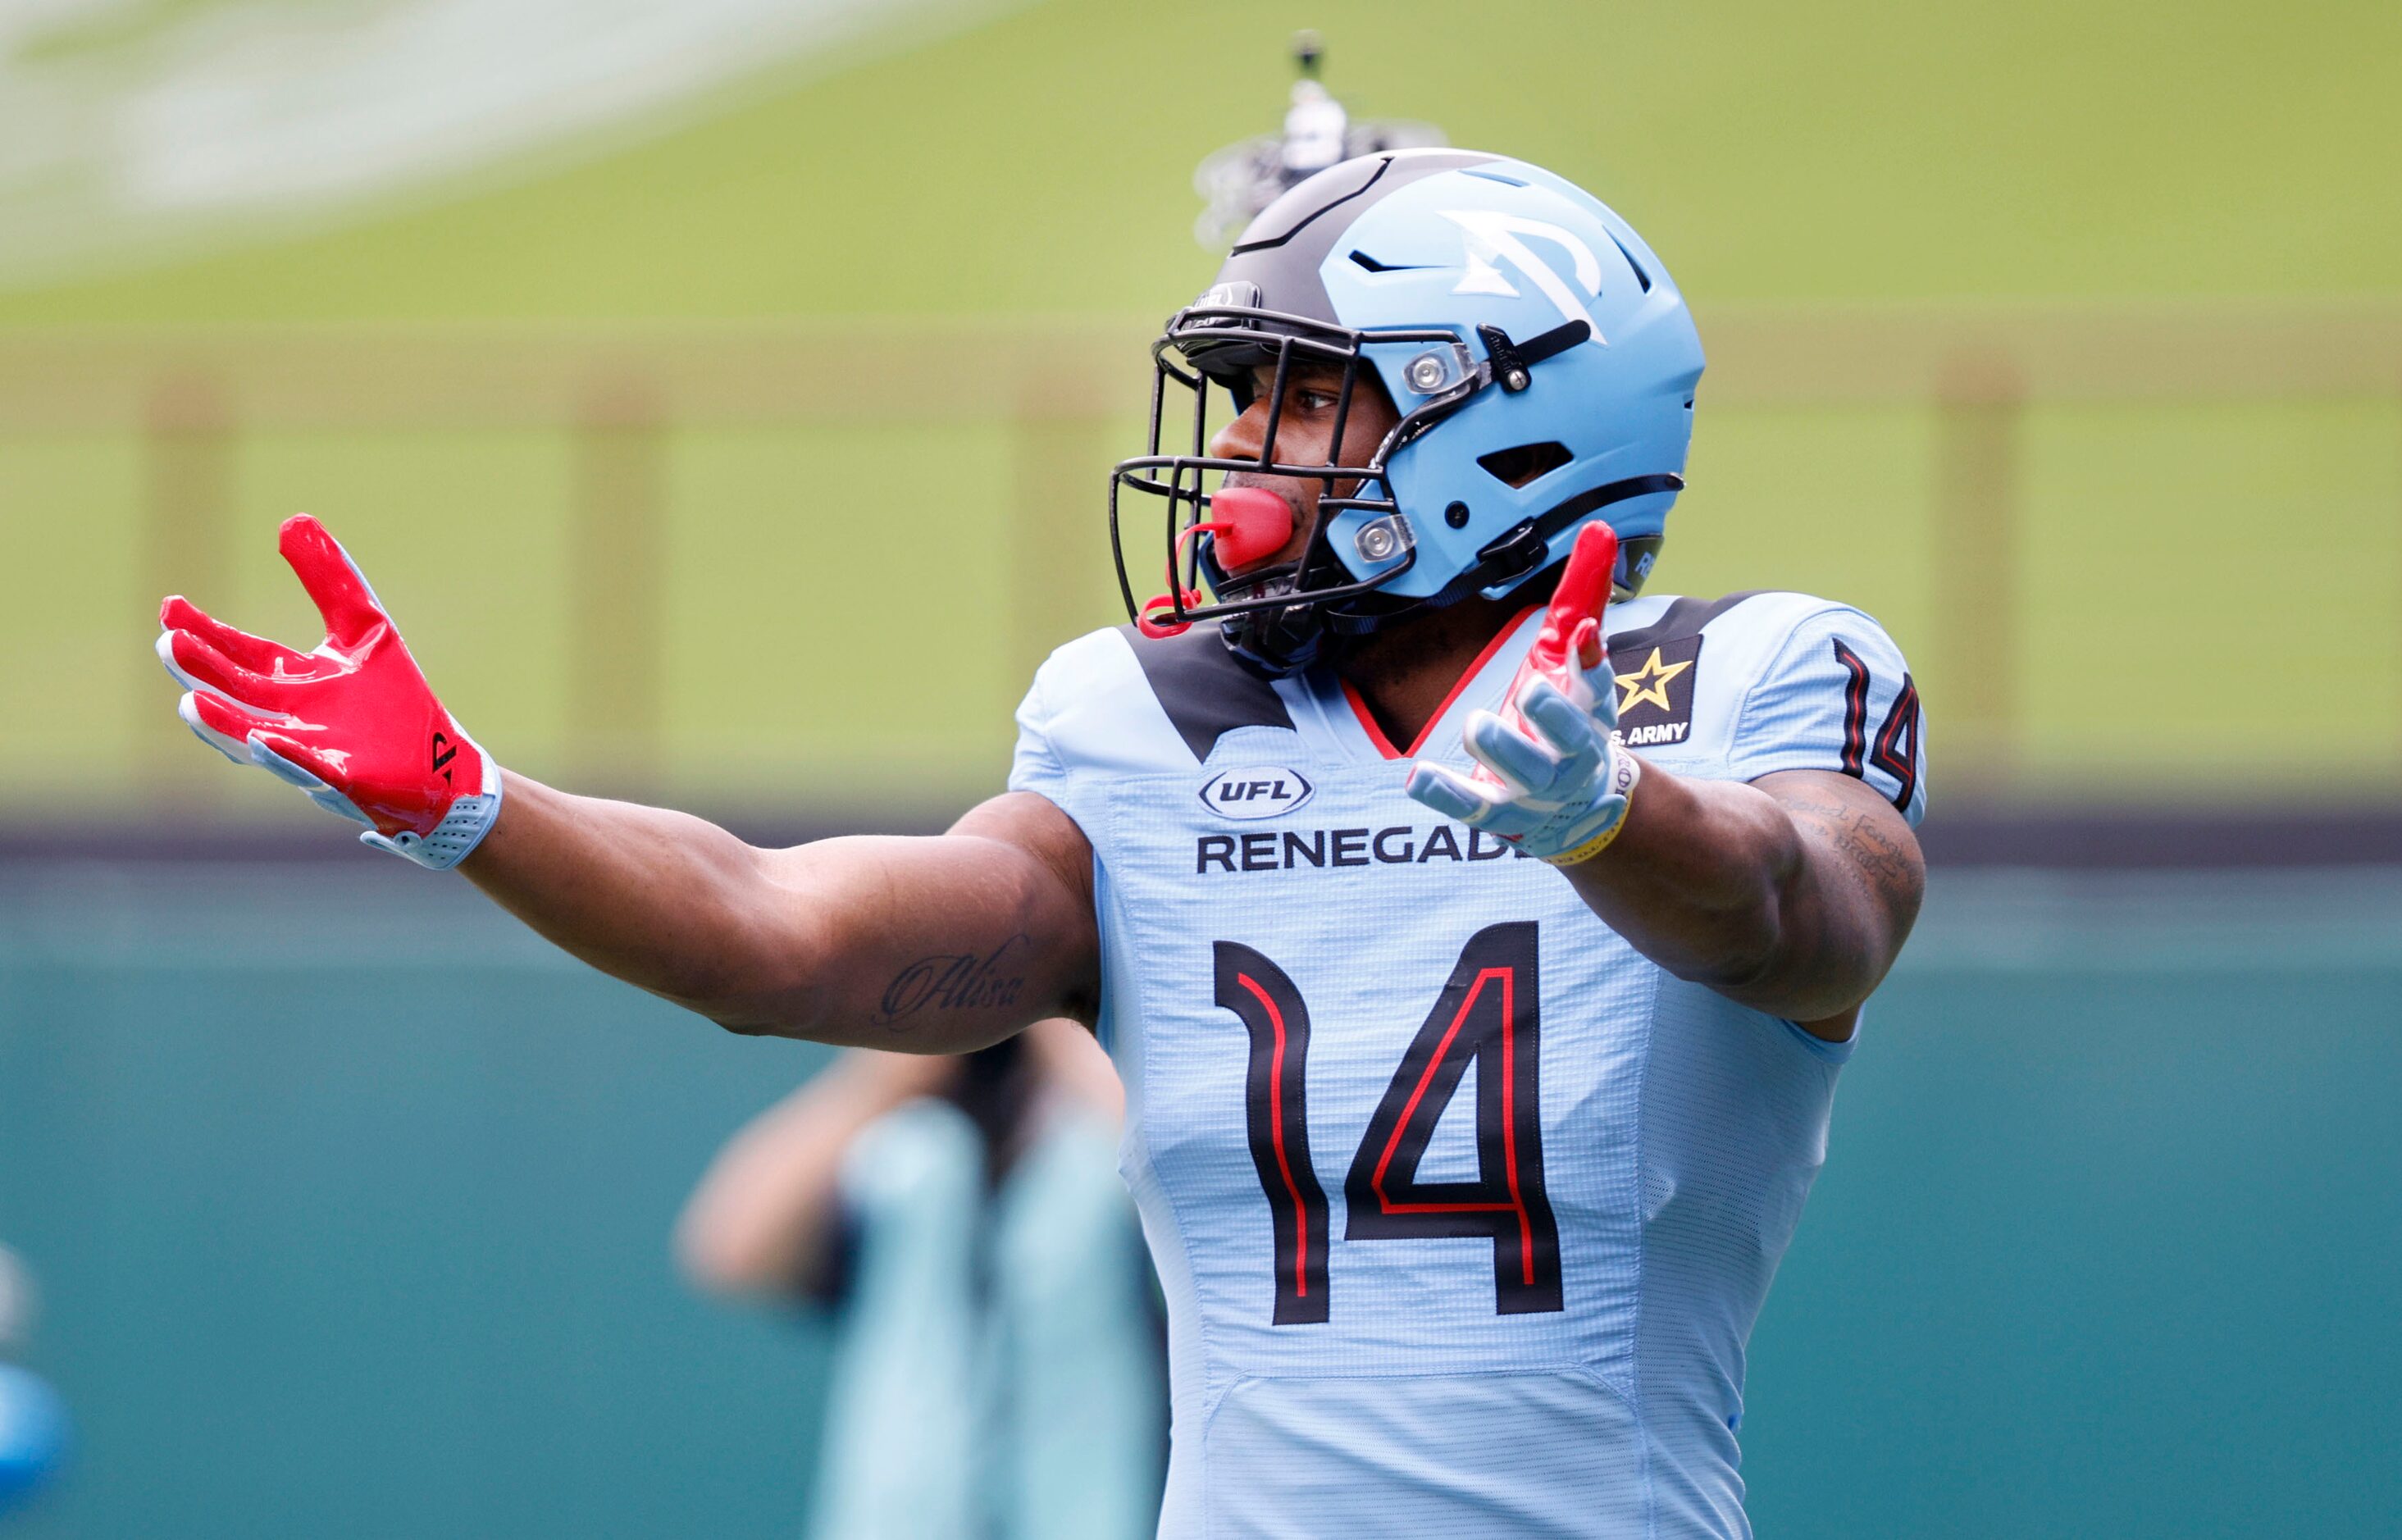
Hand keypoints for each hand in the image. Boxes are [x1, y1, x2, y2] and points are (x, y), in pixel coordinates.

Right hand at [155, 514, 502, 869]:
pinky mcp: (347, 780)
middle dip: (203, 672)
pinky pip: (311, 769)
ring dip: (223, 723)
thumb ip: (331, 580)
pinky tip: (263, 738)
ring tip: (190, 702)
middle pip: (240, 693)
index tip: (169, 607)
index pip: (242, 655)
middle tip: (168, 644)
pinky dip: (286, 755)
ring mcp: (315, 752)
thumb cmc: (398, 700)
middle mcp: (294, 718)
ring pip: (258, 738)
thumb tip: (292, 520)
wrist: (442, 764)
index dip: (205, 633)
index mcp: (297, 683)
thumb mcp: (365, 628)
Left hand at [1403, 522, 1641, 865]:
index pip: (1599, 687)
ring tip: (1479, 726)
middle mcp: (1572, 754)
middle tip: (1532, 690)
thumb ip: (1583, 597)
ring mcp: (1536, 790)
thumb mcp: (1579, 662)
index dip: (1592, 663)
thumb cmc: (1572, 721)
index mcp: (1593, 713)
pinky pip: (1473, 807)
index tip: (1583, 635)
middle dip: (1553, 715)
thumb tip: (1598, 529)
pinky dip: (1446, 794)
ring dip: (1503, 750)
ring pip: (1524, 774)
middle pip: (1569, 737)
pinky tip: (1417, 776)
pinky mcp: (1500, 815)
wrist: (1583, 812)